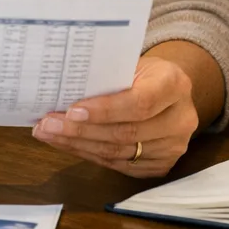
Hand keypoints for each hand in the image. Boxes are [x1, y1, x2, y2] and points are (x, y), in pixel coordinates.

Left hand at [32, 53, 198, 176]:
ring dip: (78, 145)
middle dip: (81, 130)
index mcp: (175, 84)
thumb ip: (107, 77)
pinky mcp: (162, 165)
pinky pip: (119, 165)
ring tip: (49, 134)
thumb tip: (62, 90)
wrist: (169, 91)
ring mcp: (174, 146)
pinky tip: (67, 144)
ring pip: (119, 152)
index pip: (140, 103)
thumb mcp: (132, 63)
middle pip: (126, 133)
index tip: (71, 111)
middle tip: (47, 124)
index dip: (105, 110)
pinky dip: (89, 155)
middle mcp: (181, 119)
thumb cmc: (143, 73)